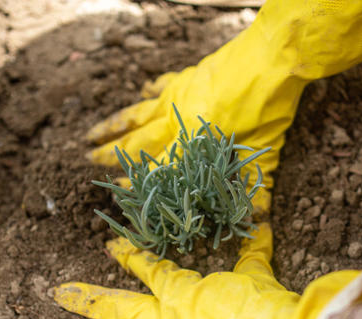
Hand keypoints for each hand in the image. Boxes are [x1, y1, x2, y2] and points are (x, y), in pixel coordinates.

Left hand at [53, 223, 361, 318]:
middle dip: (86, 299)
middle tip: (58, 293)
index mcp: (182, 291)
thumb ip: (253, 251)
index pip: (149, 269)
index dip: (128, 257)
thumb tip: (262, 221)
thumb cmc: (265, 307)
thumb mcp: (258, 273)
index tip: (109, 247)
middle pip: (117, 306)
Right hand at [85, 0, 361, 211]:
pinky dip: (150, 90)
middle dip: (110, 154)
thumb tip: (258, 219)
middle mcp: (177, 121)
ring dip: (113, 125)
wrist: (273, 56)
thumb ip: (255, 185)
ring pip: (136, 114)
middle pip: (136, 142)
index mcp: (192, 145)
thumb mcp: (265, 151)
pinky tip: (142, 92)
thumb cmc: (270, 105)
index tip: (118, 193)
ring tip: (90, 134)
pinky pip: (161, 86)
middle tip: (88, 161)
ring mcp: (179, 95)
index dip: (138, 185)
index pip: (157, 171)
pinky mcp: (188, 77)